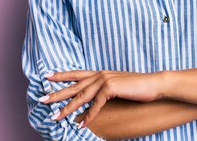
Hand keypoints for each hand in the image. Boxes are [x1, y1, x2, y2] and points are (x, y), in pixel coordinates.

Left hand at [38, 70, 163, 128]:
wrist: (154, 84)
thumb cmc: (137, 87)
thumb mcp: (116, 86)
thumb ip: (103, 90)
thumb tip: (91, 100)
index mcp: (100, 73)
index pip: (76, 74)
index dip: (61, 75)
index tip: (46, 77)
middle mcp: (100, 75)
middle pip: (74, 85)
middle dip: (57, 93)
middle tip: (42, 100)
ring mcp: (105, 80)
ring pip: (81, 96)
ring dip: (67, 108)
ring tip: (56, 117)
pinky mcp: (111, 88)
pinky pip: (96, 105)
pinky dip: (88, 115)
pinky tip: (82, 124)